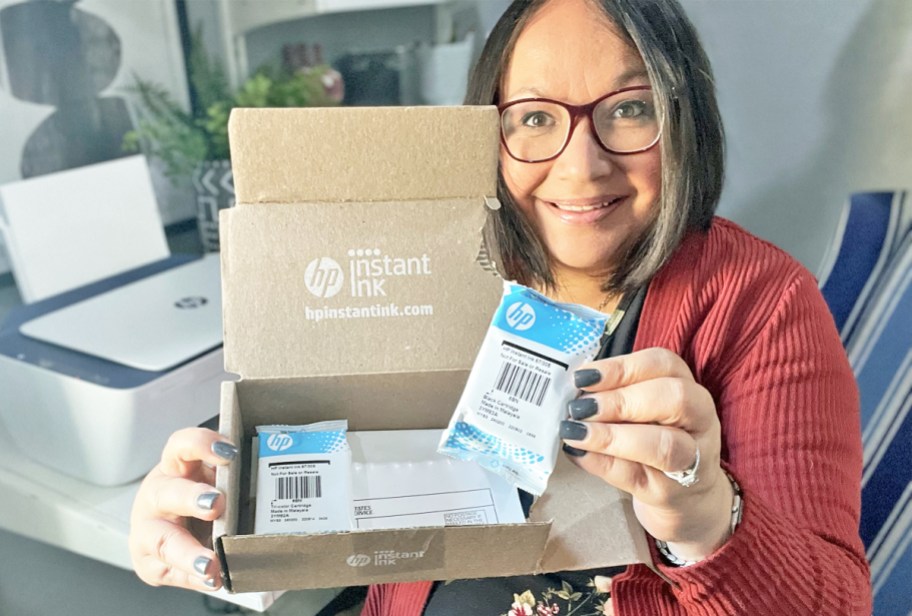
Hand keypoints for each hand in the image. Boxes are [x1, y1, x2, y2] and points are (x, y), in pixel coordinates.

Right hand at [128, 428, 236, 589]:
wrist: (169, 527)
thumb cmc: (200, 496)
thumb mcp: (214, 480)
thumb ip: (236, 478)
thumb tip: (289, 483)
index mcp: (176, 467)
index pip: (182, 445)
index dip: (202, 444)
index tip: (229, 454)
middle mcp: (158, 495)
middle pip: (169, 492)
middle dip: (193, 498)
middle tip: (217, 504)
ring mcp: (148, 529)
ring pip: (161, 538)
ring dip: (188, 552)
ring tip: (210, 563)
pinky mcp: (148, 561)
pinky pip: (167, 570)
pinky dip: (191, 577)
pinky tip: (211, 580)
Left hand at [560, 347, 733, 561]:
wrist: (687, 498)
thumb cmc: (656, 441)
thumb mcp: (644, 411)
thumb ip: (617, 393)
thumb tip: (574, 386)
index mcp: (689, 388)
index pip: (664, 364)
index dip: (622, 367)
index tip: (584, 376)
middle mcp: (699, 421)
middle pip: (674, 399)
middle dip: (620, 400)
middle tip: (580, 407)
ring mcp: (690, 461)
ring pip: (663, 445)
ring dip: (611, 436)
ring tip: (575, 432)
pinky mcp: (670, 493)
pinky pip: (636, 476)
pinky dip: (601, 463)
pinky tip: (578, 453)